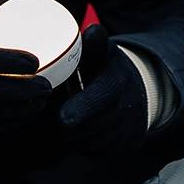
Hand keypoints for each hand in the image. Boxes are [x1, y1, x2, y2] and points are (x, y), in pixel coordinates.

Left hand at [57, 24, 147, 155]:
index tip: (62, 117)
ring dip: (68, 136)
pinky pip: (93, 153)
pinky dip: (80, 144)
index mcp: (117, 83)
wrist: (140, 92)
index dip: (81, 109)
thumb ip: (96, 44)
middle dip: (62, 125)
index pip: (100, 99)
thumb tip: (93, 30)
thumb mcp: (105, 52)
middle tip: (42, 114)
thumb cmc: (108, 68)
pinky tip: (73, 130)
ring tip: (56, 119)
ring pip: (87, 143)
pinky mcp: (121, 148)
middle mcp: (126, 111)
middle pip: (88, 126)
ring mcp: (125, 133)